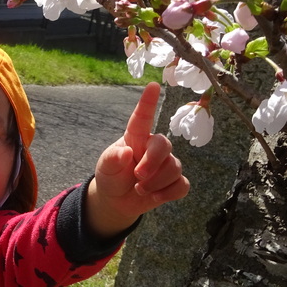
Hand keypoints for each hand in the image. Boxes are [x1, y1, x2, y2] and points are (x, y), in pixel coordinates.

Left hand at [86, 82, 188, 238]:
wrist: (116, 200)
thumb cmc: (111, 176)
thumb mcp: (105, 168)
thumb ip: (112, 159)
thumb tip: (127, 152)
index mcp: (135, 138)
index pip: (142, 118)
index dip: (147, 102)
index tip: (152, 85)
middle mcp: (153, 147)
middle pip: (164, 145)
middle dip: (152, 163)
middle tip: (137, 177)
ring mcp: (166, 164)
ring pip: (174, 168)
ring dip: (155, 183)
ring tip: (139, 189)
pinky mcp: (174, 181)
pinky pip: (182, 185)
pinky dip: (168, 193)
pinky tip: (155, 197)